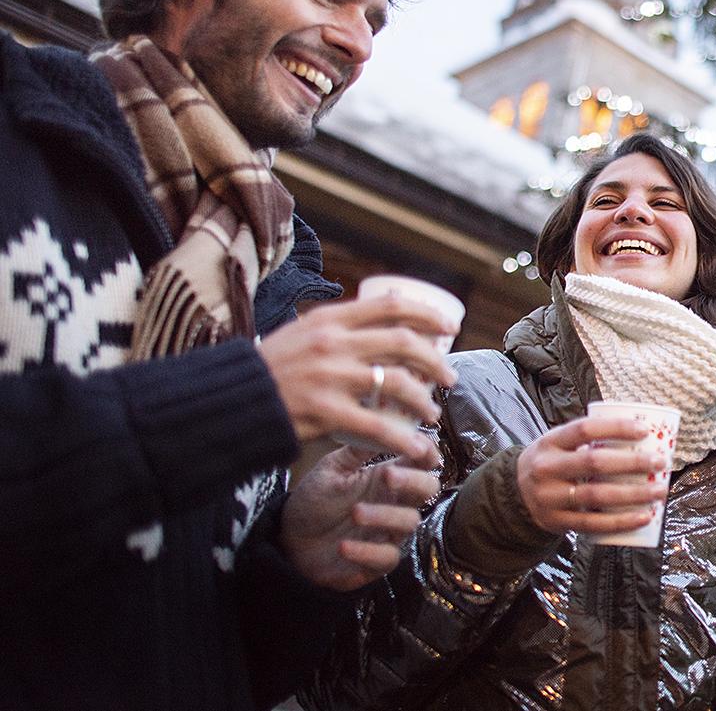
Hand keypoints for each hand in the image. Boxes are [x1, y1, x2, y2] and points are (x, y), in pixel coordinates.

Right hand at [258, 294, 457, 463]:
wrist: (231, 400)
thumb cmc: (271, 367)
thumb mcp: (303, 330)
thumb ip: (341, 322)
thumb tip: (389, 302)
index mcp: (330, 319)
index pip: (391, 306)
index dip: (427, 315)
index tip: (449, 328)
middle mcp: (334, 342)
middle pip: (403, 343)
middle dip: (435, 361)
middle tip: (449, 378)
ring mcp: (330, 376)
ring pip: (397, 382)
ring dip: (423, 400)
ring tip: (432, 413)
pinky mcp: (324, 410)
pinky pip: (376, 426)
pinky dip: (402, 438)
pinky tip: (415, 447)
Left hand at [279, 445, 440, 590]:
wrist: (289, 539)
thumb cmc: (315, 500)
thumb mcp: (332, 468)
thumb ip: (357, 449)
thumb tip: (379, 419)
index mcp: (388, 475)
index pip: (422, 460)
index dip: (427, 451)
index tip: (416, 444)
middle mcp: (395, 502)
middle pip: (428, 489)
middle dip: (413, 481)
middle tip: (387, 476)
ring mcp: (388, 532)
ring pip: (410, 522)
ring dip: (384, 516)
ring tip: (355, 513)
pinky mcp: (376, 562)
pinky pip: (387, 557)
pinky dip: (367, 552)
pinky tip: (344, 546)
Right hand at [515, 414, 670, 535]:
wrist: (514, 494)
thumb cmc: (553, 462)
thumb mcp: (559, 444)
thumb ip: (589, 439)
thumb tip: (643, 433)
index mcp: (551, 442)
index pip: (583, 429)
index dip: (615, 428)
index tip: (644, 430)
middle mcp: (547, 468)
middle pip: (594, 462)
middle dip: (633, 462)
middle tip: (661, 462)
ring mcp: (550, 497)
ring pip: (597, 496)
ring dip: (633, 494)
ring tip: (660, 490)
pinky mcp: (557, 522)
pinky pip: (593, 524)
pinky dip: (621, 521)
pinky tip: (644, 517)